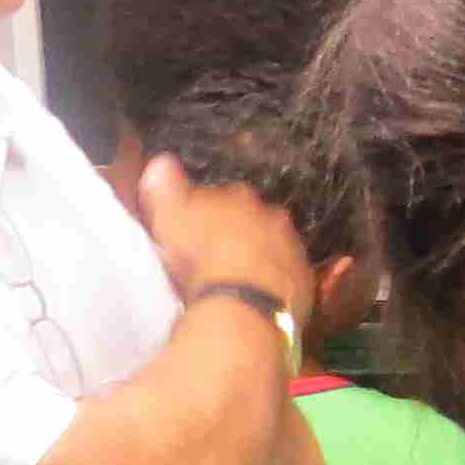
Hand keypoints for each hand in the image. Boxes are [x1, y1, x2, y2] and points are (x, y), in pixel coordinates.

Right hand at [138, 151, 317, 318]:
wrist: (242, 301)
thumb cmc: (200, 256)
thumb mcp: (169, 216)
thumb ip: (165, 187)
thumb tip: (161, 163)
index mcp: (238, 196)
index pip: (222, 195)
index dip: (207, 211)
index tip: (194, 228)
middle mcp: (272, 216)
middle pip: (252, 219)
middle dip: (238, 231)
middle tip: (216, 253)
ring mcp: (292, 246)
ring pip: (272, 245)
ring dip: (258, 255)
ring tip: (235, 277)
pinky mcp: (303, 278)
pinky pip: (286, 274)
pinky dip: (273, 280)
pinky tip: (256, 294)